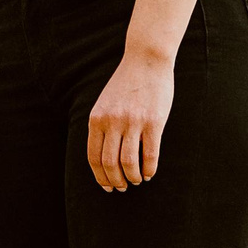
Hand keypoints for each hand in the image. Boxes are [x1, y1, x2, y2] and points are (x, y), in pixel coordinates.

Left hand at [86, 52, 174, 191]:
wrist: (146, 59)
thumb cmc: (126, 83)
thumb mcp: (104, 103)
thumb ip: (102, 126)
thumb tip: (103, 158)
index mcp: (97, 118)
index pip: (94, 157)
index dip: (100, 177)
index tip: (107, 186)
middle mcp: (113, 121)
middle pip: (110, 163)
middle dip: (116, 181)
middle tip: (123, 187)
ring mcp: (133, 122)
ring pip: (129, 163)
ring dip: (133, 178)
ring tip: (137, 181)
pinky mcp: (154, 122)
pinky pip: (150, 154)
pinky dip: (149, 169)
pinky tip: (149, 173)